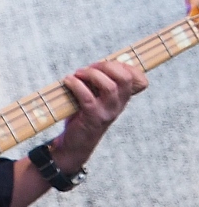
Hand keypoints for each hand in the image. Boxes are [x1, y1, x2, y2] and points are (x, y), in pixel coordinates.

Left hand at [50, 57, 147, 172]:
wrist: (76, 142)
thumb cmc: (83, 113)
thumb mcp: (96, 95)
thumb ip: (99, 81)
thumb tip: (97, 64)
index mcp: (122, 97)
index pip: (139, 79)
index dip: (124, 65)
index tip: (105, 64)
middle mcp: (119, 104)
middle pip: (125, 78)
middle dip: (105, 66)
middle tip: (88, 69)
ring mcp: (107, 112)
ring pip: (109, 87)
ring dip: (90, 74)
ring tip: (77, 75)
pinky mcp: (93, 118)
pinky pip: (87, 97)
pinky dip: (75, 84)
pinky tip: (67, 82)